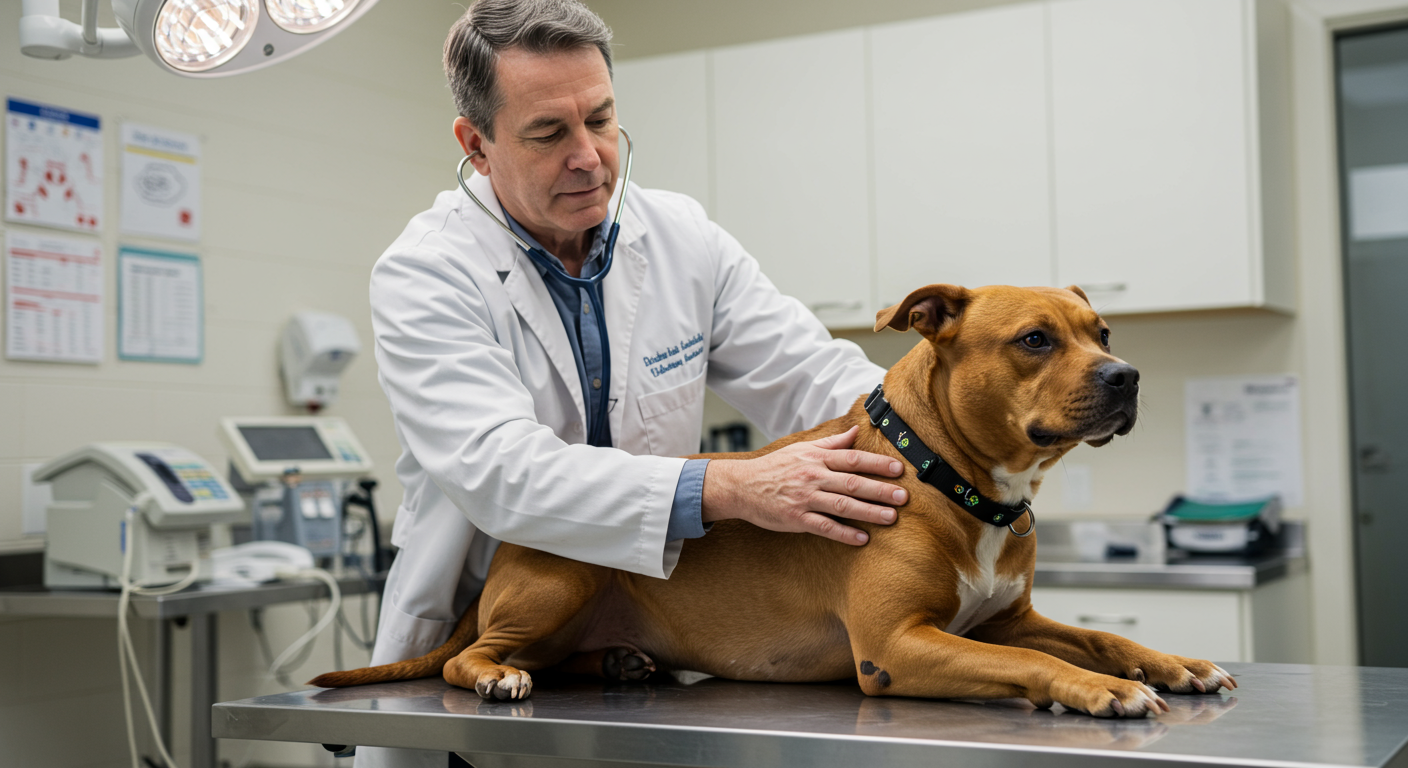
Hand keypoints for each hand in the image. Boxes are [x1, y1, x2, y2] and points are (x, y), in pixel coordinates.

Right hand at [701, 426, 906, 544]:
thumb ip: (832, 443)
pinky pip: (824, 527)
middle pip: (852, 483)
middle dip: (880, 490)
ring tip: (891, 518)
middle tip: (903, 497)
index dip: (877, 464)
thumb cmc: (775, 467)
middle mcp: (813, 477)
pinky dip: (844, 533)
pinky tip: (862, 538)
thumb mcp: (802, 449)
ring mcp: (805, 499)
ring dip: (868, 512)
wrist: (742, 486)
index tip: (898, 469)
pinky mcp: (796, 519)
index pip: (852, 459)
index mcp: (816, 459)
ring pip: (842, 506)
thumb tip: (856, 432)